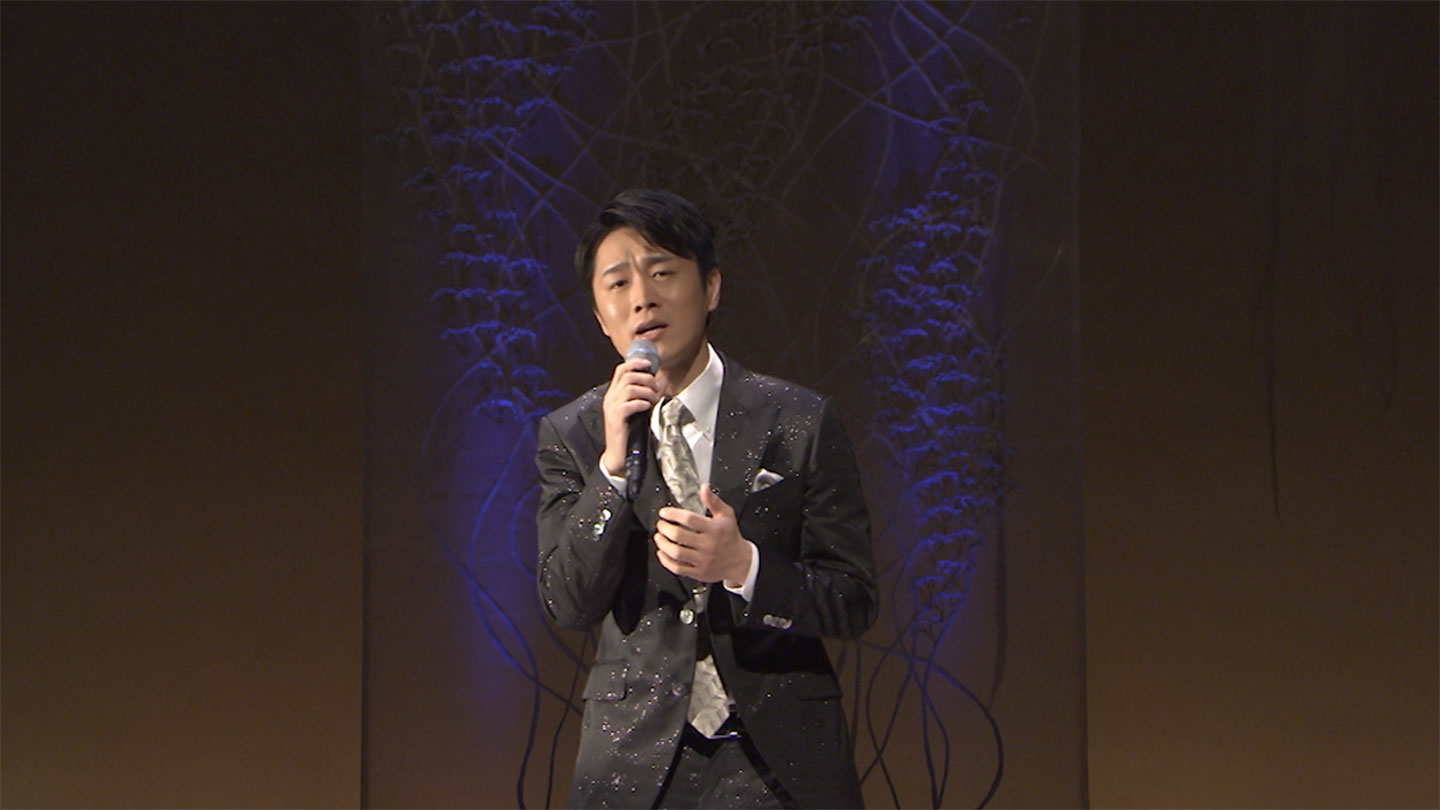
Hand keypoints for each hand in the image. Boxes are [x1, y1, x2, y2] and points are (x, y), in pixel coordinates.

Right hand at [600, 357, 659, 476]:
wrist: (618, 452)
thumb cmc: (629, 430)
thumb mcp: (636, 408)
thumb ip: (644, 394)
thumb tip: (660, 381)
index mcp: (613, 393)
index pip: (621, 370)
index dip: (635, 363)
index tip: (649, 364)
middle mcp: (610, 397)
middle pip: (628, 376)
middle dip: (646, 379)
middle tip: (656, 389)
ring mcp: (612, 407)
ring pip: (630, 388)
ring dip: (646, 392)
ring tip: (653, 400)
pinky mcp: (616, 418)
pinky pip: (629, 404)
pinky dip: (641, 403)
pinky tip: (646, 407)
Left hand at [654, 485, 752, 585]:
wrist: (740, 561)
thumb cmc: (730, 537)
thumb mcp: (726, 515)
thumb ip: (713, 501)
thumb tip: (704, 488)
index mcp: (714, 529)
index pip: (689, 519)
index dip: (673, 514)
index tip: (664, 513)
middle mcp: (708, 545)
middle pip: (679, 536)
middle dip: (665, 528)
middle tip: (661, 525)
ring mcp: (703, 560)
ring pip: (676, 553)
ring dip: (663, 544)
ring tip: (659, 537)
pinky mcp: (699, 572)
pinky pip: (678, 568)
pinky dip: (666, 561)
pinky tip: (662, 553)